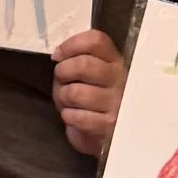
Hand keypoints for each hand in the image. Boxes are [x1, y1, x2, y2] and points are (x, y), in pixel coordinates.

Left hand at [50, 30, 125, 155]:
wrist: (110, 137)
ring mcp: (118, 103)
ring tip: (69, 103)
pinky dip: (69, 116)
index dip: (71, 45)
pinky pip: (77, 116)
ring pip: (76, 92)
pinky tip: (75, 117)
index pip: (96, 41)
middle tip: (61, 82)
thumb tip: (58, 56)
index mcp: (115, 61)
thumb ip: (78, 61)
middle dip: (63, 72)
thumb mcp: (90, 76)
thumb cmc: (94, 101)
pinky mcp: (110, 126)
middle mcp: (121, 79)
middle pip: (84, 65)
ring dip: (63, 98)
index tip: (57, 56)